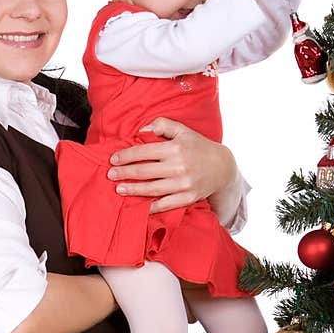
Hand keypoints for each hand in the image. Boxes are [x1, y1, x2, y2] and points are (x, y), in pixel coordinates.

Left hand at [107, 119, 239, 214]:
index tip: (113, 159)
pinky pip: (166, 204)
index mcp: (175, 148)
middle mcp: (178, 166)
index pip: (143, 152)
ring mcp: (183, 184)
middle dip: (124, 173)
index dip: (126, 156)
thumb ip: (162, 125)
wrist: (222, 167)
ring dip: (132, 190)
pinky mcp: (188, 198)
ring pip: (151, 189)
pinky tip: (140, 206)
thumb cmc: (199, 147)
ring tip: (119, 189)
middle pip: (144, 172)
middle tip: (111, 175)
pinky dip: (151, 207)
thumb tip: (142, 129)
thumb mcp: (183, 130)